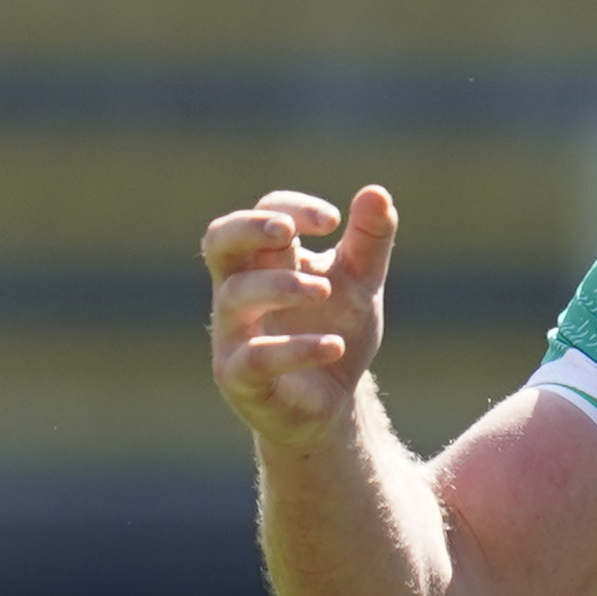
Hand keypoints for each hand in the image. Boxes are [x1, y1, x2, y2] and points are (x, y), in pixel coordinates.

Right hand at [201, 186, 398, 448]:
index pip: (264, 215)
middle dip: (249, 228)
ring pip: (235, 297)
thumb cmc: (334, 330)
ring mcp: (234, 334)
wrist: (330, 404)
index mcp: (265, 260)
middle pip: (219, 241)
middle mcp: (239, 290)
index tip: (333, 220)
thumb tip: (377, 191)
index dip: (293, 209)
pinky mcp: (240, 378)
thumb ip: (369, 240)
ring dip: (280, 286)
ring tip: (325, 289)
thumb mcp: (359, 283)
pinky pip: (256, 358)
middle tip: (288, 232)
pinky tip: (336, 344)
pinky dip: (297, 348)